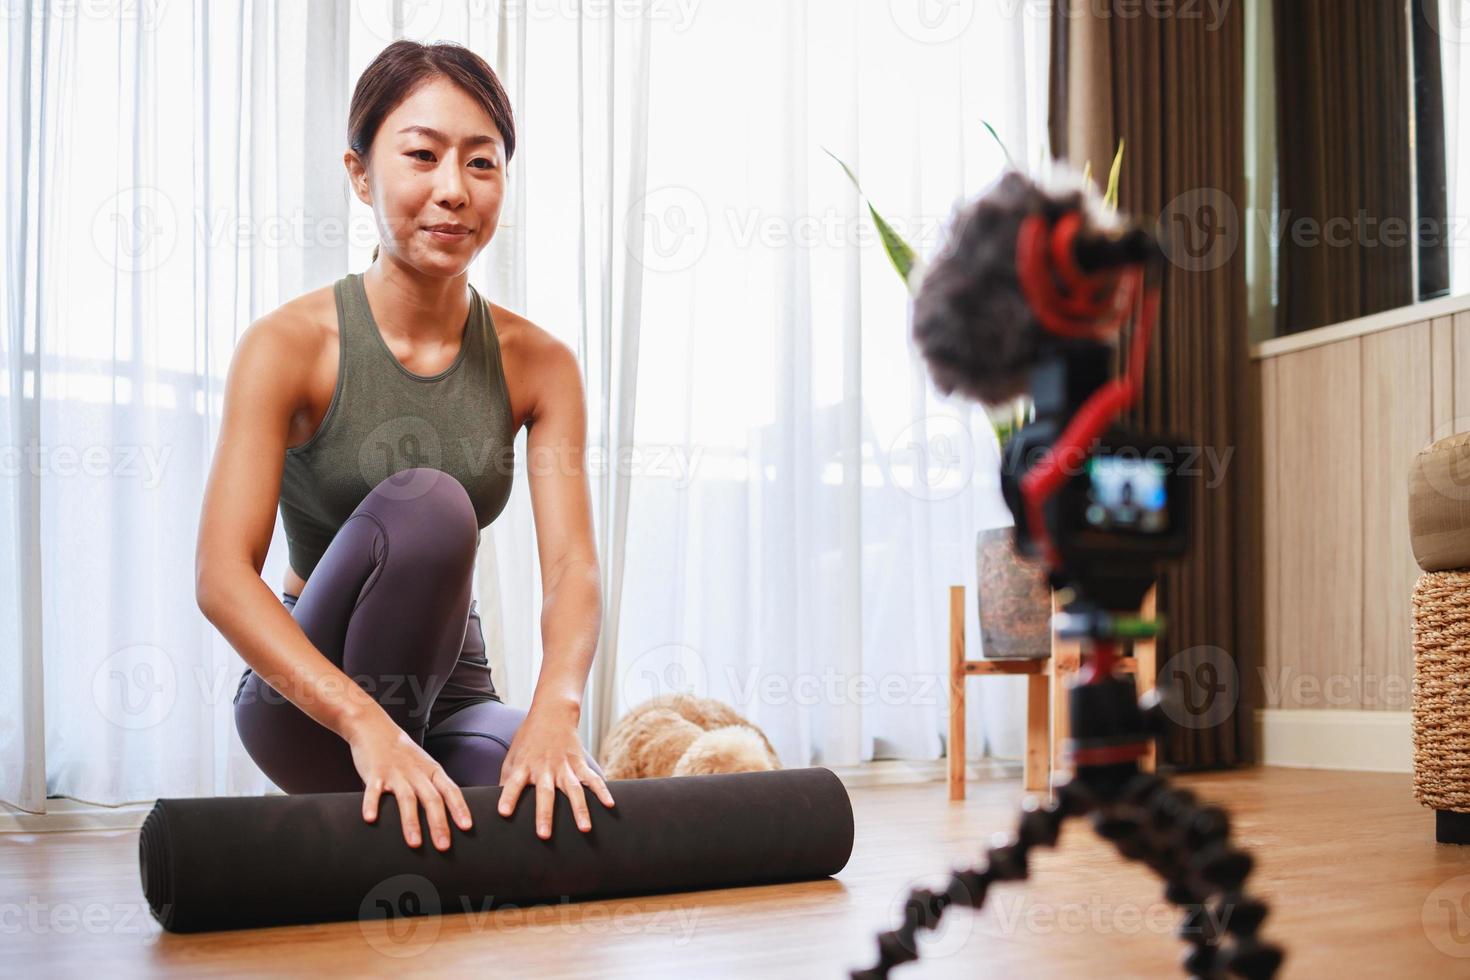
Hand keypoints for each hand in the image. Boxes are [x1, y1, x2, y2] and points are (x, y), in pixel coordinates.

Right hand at [346, 709, 473, 850]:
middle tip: (444, 846)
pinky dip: (372, 804)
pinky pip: (373, 791)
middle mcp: (417, 773)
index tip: (467, 827)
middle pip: (432, 799)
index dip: (460, 809)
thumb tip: (447, 816)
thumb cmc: (403, 754)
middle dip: (439, 824)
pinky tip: (370, 819)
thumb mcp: (425, 766)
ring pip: (407, 799)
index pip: (451, 791)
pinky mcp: (374, 773)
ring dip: (411, 822)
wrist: (376, 728)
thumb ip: (434, 787)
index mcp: (432, 771)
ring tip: (414, 843)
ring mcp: (396, 773)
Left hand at [497, 704, 614, 838]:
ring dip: (580, 809)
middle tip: (544, 835)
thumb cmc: (529, 739)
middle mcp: (545, 767)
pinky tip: (610, 804)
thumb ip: (507, 780)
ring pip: (573, 789)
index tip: (503, 813)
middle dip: (545, 814)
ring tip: (585, 828)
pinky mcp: (579, 763)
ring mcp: (564, 766)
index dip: (508, 797)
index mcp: (524, 766)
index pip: (513, 783)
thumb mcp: (513, 756)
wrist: (553, 714)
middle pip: (545, 793)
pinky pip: (592, 778)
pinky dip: (602, 791)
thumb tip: (498, 806)